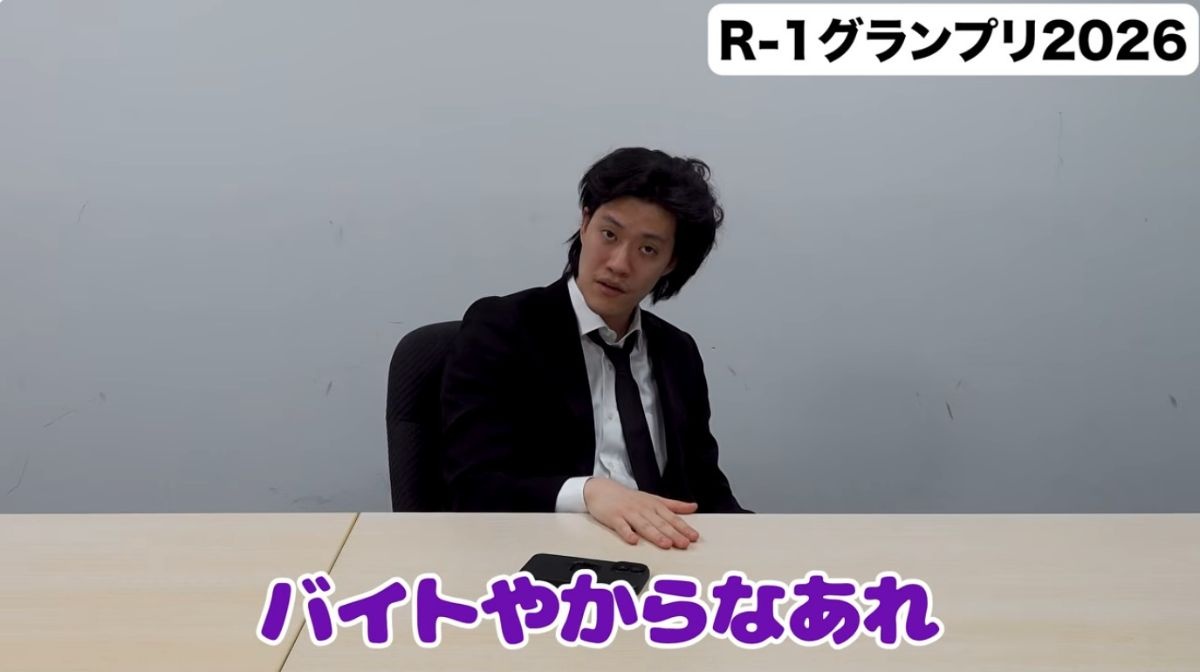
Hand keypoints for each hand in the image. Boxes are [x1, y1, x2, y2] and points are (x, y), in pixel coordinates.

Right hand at [583, 477, 699, 548]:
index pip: (671, 517)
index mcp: (654, 505)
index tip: (693, 536)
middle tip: (684, 543)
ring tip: (666, 544)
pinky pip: (621, 527)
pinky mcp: (614, 518)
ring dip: (655, 535)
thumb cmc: (629, 497)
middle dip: (673, 534)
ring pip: (644, 525)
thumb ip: (674, 505)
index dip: (683, 527)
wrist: (602, 489)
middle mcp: (643, 509)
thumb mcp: (653, 498)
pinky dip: (627, 533)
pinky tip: (633, 540)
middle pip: (660, 523)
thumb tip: (693, 506)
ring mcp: (628, 513)